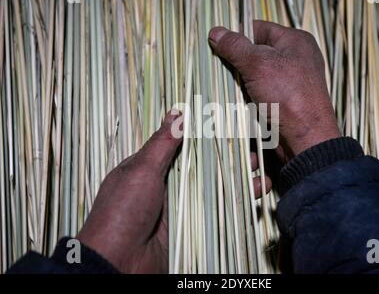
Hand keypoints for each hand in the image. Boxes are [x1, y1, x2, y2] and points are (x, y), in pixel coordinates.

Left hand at [76, 111, 271, 272]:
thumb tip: (176, 114)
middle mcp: (167, 185)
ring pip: (214, 188)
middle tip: (253, 152)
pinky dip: (236, 203)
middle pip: (204, 166)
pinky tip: (254, 195)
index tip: (231, 128)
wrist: (118, 264)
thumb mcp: (140, 171)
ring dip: (238, 180)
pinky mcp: (190, 227)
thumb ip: (161, 144)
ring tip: (261, 172)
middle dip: (229, 159)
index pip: (184, 145)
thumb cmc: (122, 212)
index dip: (208, 137)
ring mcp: (179, 207)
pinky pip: (216, 211)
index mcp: (151, 168)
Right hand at [208, 20, 340, 160]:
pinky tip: (234, 100)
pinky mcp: (281, 101)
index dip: (237, 34)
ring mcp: (288, 81)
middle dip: (236, 62)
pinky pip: (257, 93)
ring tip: (224, 85)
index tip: (217, 44)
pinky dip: (245, 96)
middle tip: (218, 67)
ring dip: (238, 82)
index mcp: (295, 41)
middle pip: (255, 52)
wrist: (304, 138)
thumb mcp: (259, 64)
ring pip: (253, 75)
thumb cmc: (287, 94)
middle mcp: (294, 58)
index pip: (259, 28)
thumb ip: (236, 47)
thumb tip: (215, 32)